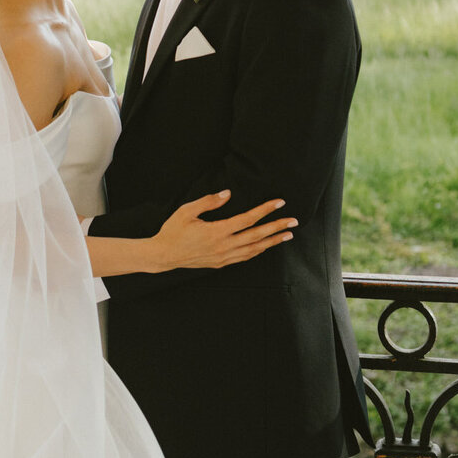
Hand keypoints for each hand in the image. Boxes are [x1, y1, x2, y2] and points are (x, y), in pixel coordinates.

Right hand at [149, 191, 296, 271]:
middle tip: (293, 221)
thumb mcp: (186, 211)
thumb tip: (227, 194)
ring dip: (272, 242)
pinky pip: (245, 257)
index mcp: (217, 231)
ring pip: (254, 249)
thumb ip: (208, 201)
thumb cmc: (173, 230)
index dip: (265, 210)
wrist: (164, 256)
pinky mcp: (221, 263)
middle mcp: (224, 246)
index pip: (248, 219)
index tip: (279, 203)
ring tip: (287, 235)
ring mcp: (224, 257)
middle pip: (257, 236)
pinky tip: (266, 246)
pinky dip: (258, 251)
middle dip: (277, 228)